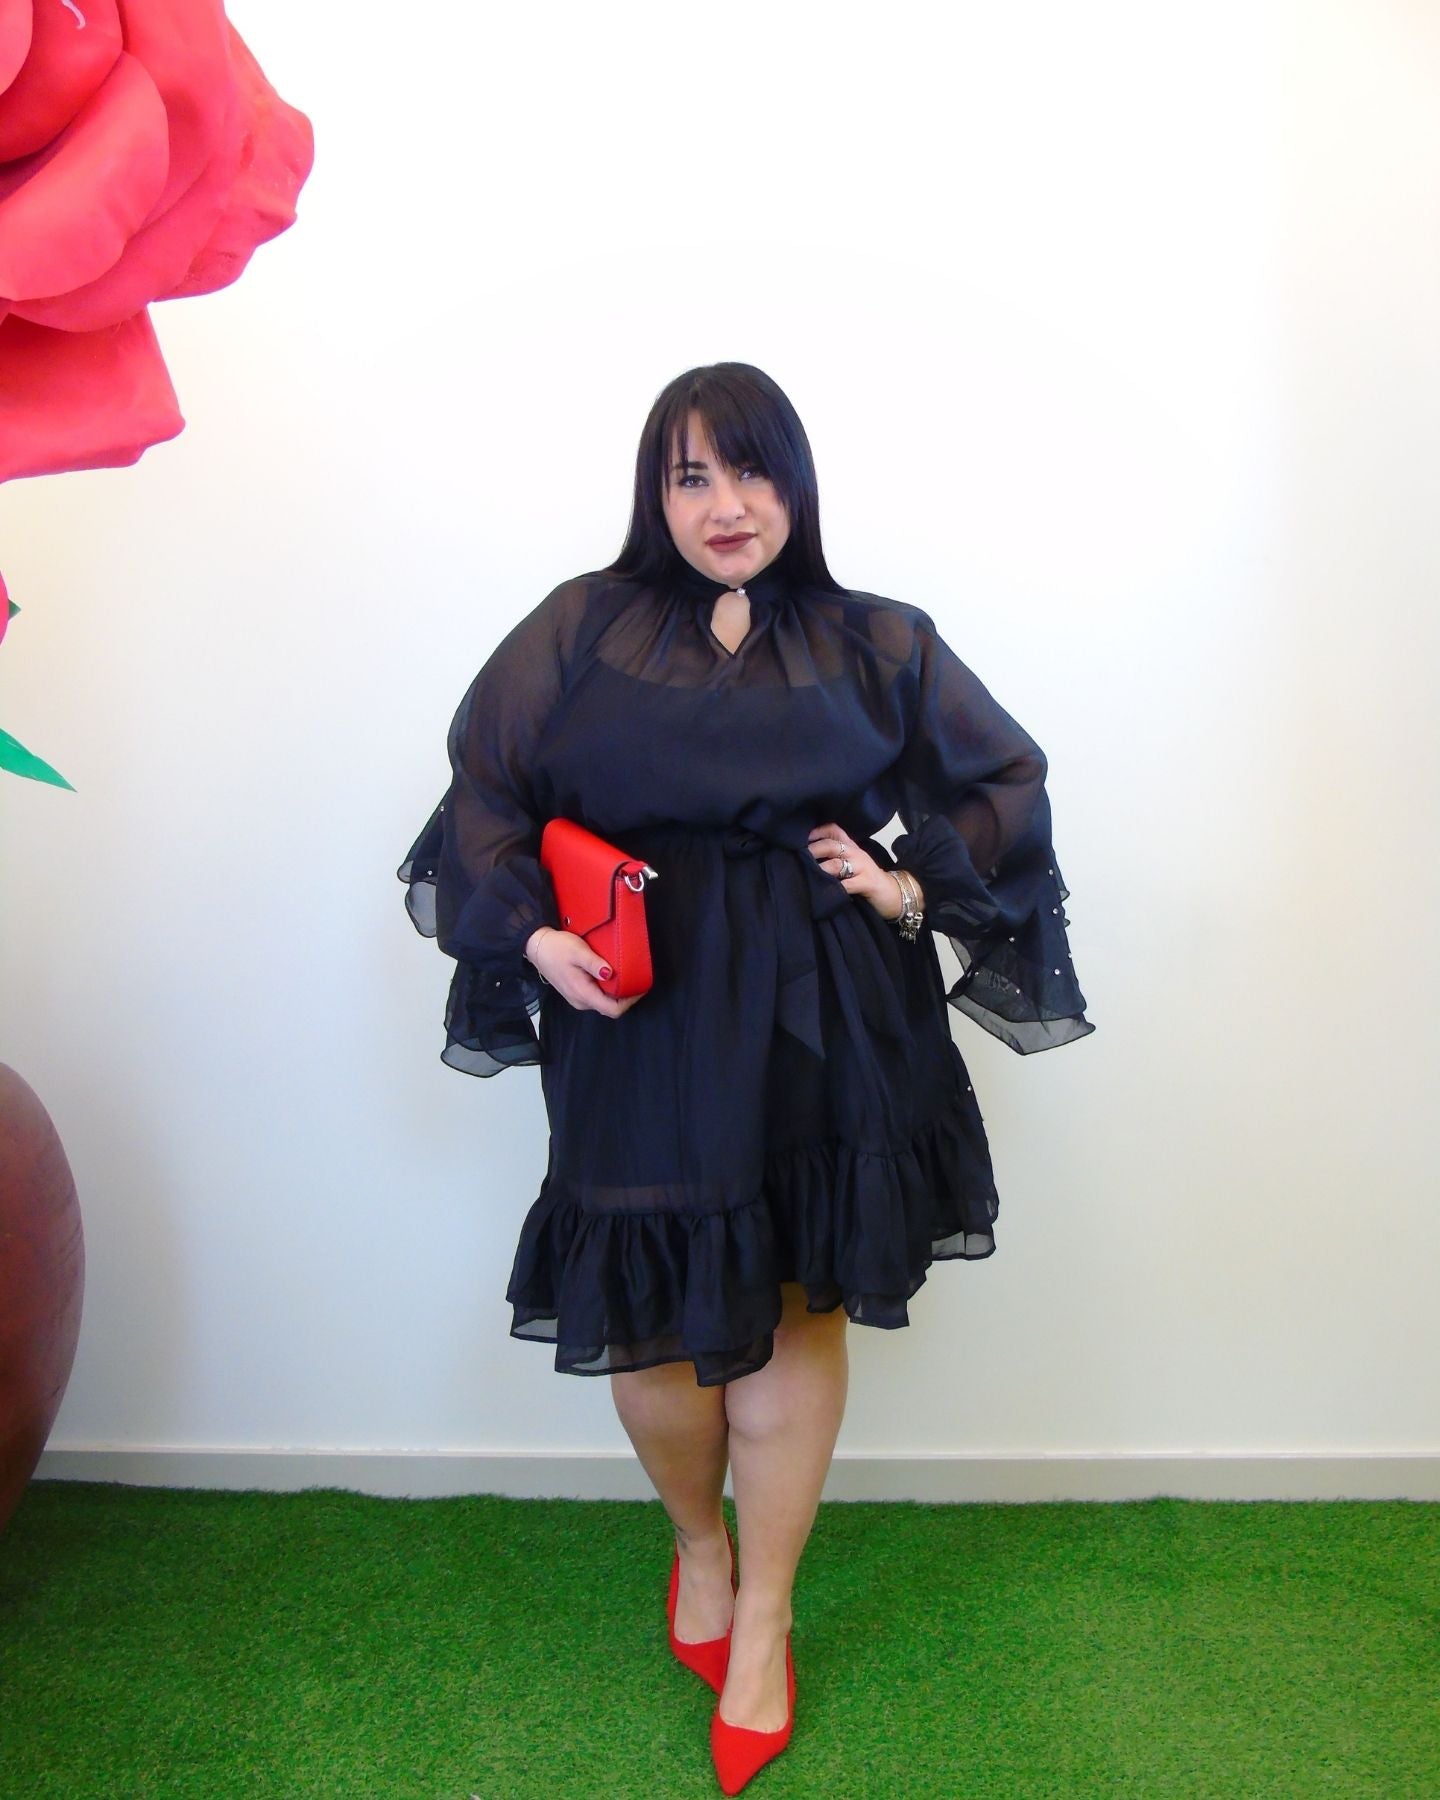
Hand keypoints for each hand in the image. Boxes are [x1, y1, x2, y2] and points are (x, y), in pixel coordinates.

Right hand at [523, 927, 643, 1016]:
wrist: (537, 947)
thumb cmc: (557, 948)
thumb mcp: (578, 951)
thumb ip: (594, 964)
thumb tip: (610, 973)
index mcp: (583, 993)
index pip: (613, 1010)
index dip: (630, 1002)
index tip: (640, 987)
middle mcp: (581, 1002)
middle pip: (610, 1008)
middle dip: (626, 997)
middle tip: (636, 979)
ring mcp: (578, 999)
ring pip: (604, 1003)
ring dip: (617, 993)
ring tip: (626, 976)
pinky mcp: (576, 994)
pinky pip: (597, 997)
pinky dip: (607, 990)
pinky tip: (611, 976)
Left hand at [806, 824, 923, 922]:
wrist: (895, 894)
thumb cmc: (868, 880)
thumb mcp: (853, 864)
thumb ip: (837, 858)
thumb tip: (808, 857)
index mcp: (852, 847)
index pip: (834, 830)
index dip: (817, 831)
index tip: (800, 838)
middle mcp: (856, 853)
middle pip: (831, 845)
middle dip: (813, 851)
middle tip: (799, 858)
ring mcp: (863, 867)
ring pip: (835, 864)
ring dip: (819, 871)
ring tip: (808, 876)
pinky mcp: (867, 883)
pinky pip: (846, 885)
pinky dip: (833, 889)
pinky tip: (824, 893)